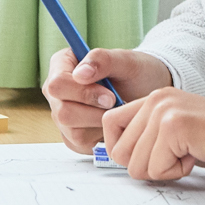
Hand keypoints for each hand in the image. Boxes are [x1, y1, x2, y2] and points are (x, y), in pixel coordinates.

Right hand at [41, 47, 173, 153]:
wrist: (147, 91)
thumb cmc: (137, 72)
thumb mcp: (126, 61)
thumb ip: (103, 60)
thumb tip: (79, 74)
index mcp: (62, 64)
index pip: (57, 84)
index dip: (83, 93)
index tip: (110, 96)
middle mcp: (57, 92)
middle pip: (62, 111)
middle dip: (95, 112)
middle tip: (118, 105)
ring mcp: (62, 115)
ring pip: (72, 131)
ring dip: (101, 124)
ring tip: (117, 111)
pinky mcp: (71, 136)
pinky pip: (81, 144)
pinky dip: (102, 135)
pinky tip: (113, 123)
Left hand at [102, 88, 204, 181]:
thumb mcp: (174, 134)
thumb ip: (146, 138)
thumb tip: (115, 156)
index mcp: (155, 98)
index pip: (110, 123)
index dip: (121, 149)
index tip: (147, 156)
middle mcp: (156, 99)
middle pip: (119, 151)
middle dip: (146, 165)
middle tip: (176, 155)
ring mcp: (164, 110)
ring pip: (135, 165)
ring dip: (163, 170)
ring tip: (188, 153)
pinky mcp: (174, 125)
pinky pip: (155, 168)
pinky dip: (176, 172)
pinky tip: (195, 155)